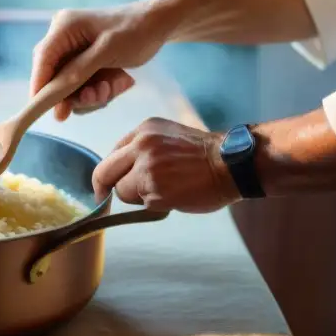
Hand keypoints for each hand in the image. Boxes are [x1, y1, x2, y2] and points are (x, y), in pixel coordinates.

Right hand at [30, 3, 170, 120]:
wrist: (158, 23)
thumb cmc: (135, 32)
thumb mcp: (106, 52)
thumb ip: (77, 73)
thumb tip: (53, 99)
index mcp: (64, 27)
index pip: (42, 61)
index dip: (40, 87)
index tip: (44, 111)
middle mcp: (63, 38)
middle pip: (54, 77)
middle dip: (76, 93)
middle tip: (100, 96)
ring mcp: (73, 50)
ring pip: (69, 85)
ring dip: (91, 94)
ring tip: (113, 87)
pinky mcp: (84, 60)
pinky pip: (83, 84)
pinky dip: (99, 89)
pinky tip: (117, 82)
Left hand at [93, 118, 240, 213]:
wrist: (231, 164)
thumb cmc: (203, 154)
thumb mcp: (167, 136)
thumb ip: (143, 148)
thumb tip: (123, 171)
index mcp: (144, 130)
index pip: (113, 153)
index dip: (110, 171)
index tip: (108, 183)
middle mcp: (141, 146)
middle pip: (105, 172)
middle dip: (104, 188)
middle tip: (104, 198)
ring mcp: (147, 169)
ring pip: (123, 192)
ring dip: (138, 197)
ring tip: (164, 191)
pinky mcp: (155, 191)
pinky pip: (142, 204)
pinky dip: (154, 205)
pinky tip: (174, 196)